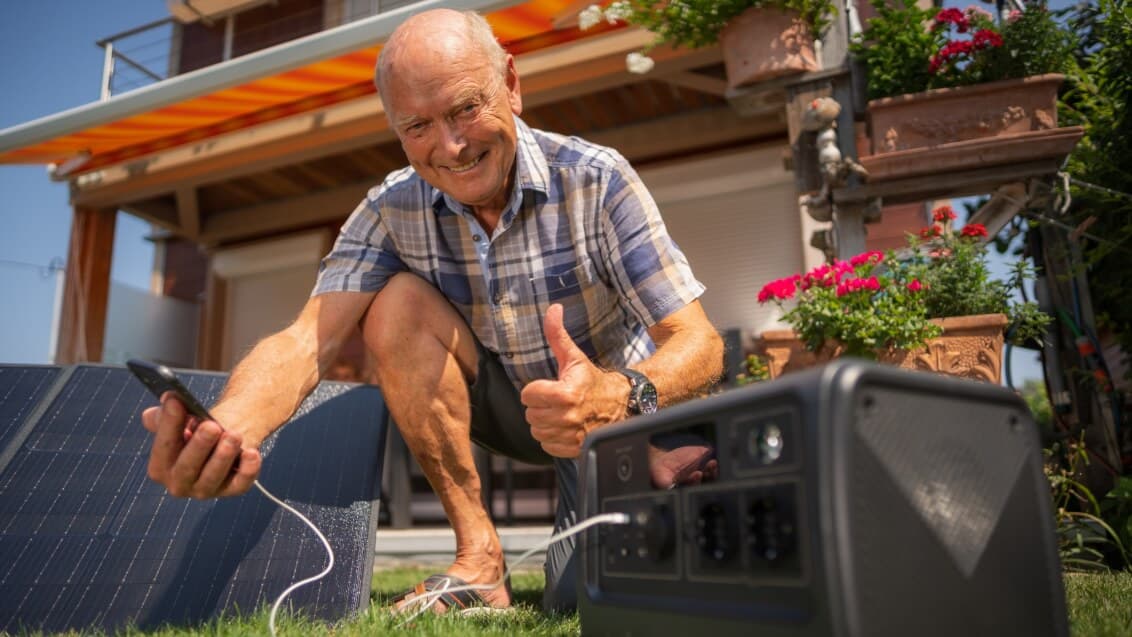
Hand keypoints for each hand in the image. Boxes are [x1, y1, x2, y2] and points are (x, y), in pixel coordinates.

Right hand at [140, 392, 261, 498]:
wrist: (223, 436)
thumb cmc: (195, 429)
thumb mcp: (178, 420)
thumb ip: (166, 413)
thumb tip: (168, 399)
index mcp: (160, 467)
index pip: (163, 447)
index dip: (169, 424)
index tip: (177, 402)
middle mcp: (179, 484)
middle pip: (187, 467)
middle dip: (199, 445)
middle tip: (212, 426)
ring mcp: (206, 489)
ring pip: (213, 476)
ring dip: (223, 456)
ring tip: (234, 435)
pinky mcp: (232, 490)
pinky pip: (241, 484)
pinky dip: (247, 470)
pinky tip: (252, 453)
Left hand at [520, 304, 628, 457]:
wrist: (621, 404)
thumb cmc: (593, 381)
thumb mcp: (574, 357)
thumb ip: (558, 335)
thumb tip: (553, 309)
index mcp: (565, 394)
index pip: (528, 395)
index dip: (536, 389)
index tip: (550, 387)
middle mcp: (567, 417)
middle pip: (530, 414)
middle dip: (540, 406)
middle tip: (556, 400)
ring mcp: (571, 435)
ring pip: (537, 431)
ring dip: (545, 422)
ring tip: (560, 413)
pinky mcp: (574, 449)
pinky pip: (547, 446)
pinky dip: (553, 438)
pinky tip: (564, 427)